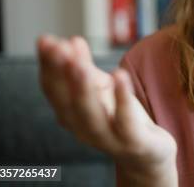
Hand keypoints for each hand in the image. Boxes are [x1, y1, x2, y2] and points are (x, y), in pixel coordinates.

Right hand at [36, 34, 176, 175]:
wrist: (148, 154)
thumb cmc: (120, 118)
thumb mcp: (103, 90)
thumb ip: (86, 67)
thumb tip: (70, 40)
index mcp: (72, 115)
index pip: (53, 89)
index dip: (48, 65)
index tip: (45, 40)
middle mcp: (83, 129)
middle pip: (67, 102)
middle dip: (61, 74)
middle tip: (58, 47)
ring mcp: (108, 138)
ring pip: (90, 115)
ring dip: (83, 88)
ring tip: (79, 64)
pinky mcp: (133, 142)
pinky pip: (125, 122)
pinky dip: (121, 98)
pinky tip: (119, 75)